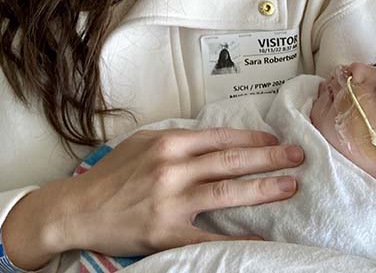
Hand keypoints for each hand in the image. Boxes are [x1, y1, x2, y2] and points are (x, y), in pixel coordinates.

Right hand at [59, 127, 303, 255]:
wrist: (77, 209)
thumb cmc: (110, 177)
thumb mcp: (141, 144)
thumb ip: (176, 141)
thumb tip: (213, 140)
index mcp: (168, 143)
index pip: (220, 137)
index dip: (252, 137)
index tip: (276, 139)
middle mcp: (172, 168)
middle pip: (231, 160)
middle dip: (270, 157)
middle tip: (298, 156)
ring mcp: (171, 201)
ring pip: (227, 191)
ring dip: (263, 188)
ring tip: (290, 185)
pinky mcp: (167, 232)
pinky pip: (211, 236)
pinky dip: (239, 237)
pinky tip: (264, 238)